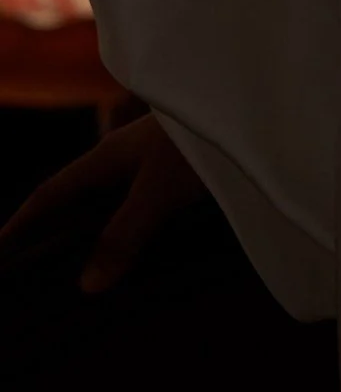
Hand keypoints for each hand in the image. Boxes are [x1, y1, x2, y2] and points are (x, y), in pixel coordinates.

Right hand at [0, 108, 208, 290]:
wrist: (264, 105)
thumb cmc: (205, 137)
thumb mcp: (160, 189)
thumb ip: (124, 234)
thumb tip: (86, 285)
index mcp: (109, 156)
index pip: (54, 192)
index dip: (24, 221)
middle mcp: (128, 157)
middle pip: (83, 198)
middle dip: (59, 231)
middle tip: (38, 270)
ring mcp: (158, 161)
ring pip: (118, 203)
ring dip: (103, 233)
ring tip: (90, 272)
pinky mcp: (187, 171)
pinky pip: (150, 206)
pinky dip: (138, 229)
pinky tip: (148, 252)